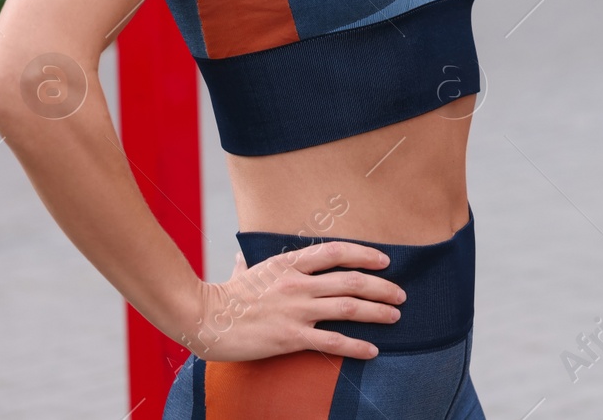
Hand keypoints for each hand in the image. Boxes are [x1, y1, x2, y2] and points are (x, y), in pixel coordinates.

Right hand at [179, 240, 405, 360]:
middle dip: (381, 287)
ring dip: (377, 312)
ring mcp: (296, 309)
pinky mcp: (290, 337)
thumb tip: (240, 255)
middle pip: (351, 280)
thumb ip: (248, 263)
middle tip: (400, 295)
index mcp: (289, 263)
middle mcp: (298, 283)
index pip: (336, 252)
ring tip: (395, 316)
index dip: (364, 254)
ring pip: (348, 308)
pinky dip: (356, 346)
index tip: (385, 261)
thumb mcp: (242, 271)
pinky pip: (332, 342)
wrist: (202, 317)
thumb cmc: (222, 296)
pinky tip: (372, 350)